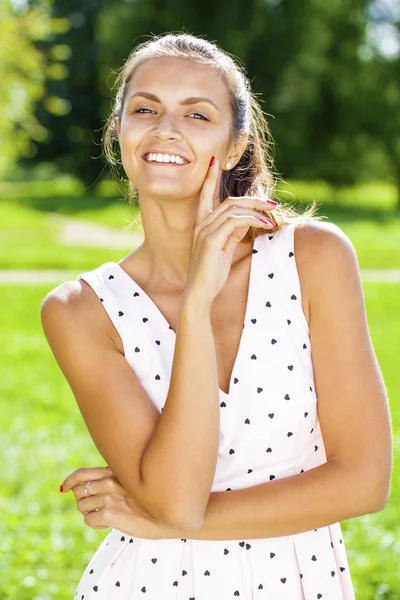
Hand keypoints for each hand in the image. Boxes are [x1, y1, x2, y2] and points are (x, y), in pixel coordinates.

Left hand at [60, 466, 171, 538]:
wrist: (169, 512)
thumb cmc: (152, 497)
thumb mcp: (133, 480)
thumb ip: (116, 478)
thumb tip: (95, 483)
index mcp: (114, 471)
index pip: (81, 474)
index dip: (70, 481)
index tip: (65, 488)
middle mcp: (110, 482)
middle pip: (78, 492)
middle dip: (82, 501)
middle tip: (94, 506)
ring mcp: (110, 497)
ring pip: (81, 507)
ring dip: (88, 512)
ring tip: (103, 515)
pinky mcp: (112, 514)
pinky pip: (89, 520)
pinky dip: (95, 523)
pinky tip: (107, 523)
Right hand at [184, 156, 276, 304]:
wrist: (200, 293)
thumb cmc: (212, 274)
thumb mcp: (225, 249)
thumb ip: (233, 232)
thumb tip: (247, 219)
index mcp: (201, 225)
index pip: (205, 196)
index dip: (209, 178)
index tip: (213, 161)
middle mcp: (201, 224)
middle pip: (229, 201)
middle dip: (252, 200)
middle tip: (271, 203)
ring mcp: (205, 231)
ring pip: (233, 209)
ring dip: (256, 210)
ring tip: (272, 216)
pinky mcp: (212, 240)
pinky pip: (235, 221)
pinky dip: (252, 220)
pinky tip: (264, 225)